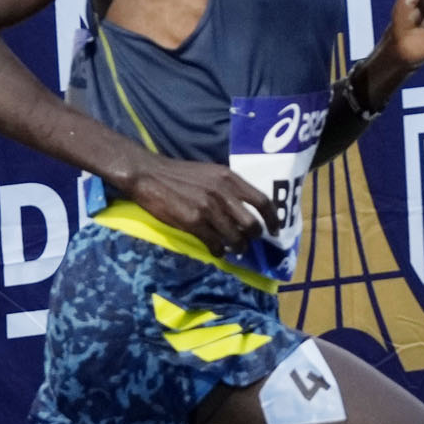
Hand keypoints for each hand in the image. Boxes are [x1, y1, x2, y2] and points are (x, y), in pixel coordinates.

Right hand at [126, 157, 277, 258]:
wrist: (148, 174)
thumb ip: (227, 187)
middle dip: (253, 238)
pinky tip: (216, 251)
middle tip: (248, 242)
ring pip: (235, 238)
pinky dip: (219, 251)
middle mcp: (223, 193)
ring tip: (233, 249)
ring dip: (237, 248)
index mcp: (229, 178)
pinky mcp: (193, 222)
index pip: (262, 200)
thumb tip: (241, 208)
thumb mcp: (209, 172)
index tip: (275, 230)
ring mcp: (209, 208)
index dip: (273, 219)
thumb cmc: (177, 173)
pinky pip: (215, 243)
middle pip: (252, 224)